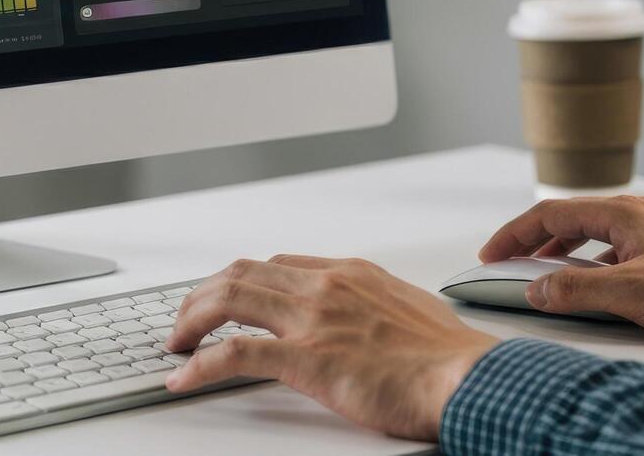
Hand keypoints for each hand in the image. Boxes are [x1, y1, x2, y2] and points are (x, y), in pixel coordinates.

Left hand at [164, 255, 497, 440]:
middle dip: (203, 294)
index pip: (278, 264)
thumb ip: (374, 306)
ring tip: (176, 341)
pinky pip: (235, 353)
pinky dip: (200, 364)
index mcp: (349, 274)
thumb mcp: (409, 310)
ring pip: (228, 299)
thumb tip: (365, 320)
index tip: (225, 298)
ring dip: (192, 319)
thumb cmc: (450, 356)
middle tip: (186, 319)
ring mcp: (313, 319)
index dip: (242, 281)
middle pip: (242, 273)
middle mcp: (325, 286)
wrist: (468, 378)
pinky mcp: (306, 357)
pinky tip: (184, 376)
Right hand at [479, 194, 643, 338]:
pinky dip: (591, 256)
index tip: (490, 254)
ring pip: (593, 229)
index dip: (513, 234)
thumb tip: (536, 289)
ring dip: (561, 248)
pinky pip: (615, 241)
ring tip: (544, 270)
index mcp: (620, 212)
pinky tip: (596, 280)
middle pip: (568, 217)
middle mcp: (636, 209)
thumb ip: (576, 291)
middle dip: (532, 239)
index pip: (549, 214)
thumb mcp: (632, 295)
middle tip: (509, 262)